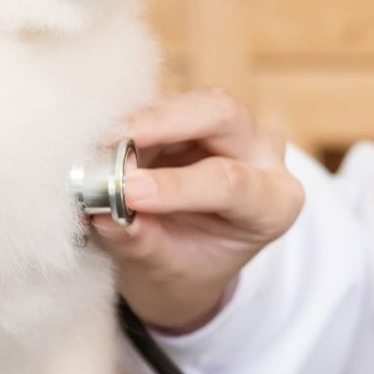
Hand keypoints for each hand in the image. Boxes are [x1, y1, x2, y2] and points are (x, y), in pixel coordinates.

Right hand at [88, 88, 305, 330]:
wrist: (186, 260)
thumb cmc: (187, 267)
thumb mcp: (167, 270)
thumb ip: (141, 243)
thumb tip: (104, 216)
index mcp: (276, 203)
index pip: (231, 183)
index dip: (177, 184)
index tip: (128, 192)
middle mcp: (264, 156)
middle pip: (222, 115)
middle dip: (162, 123)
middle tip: (109, 142)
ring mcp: (234, 129)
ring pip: (188, 103)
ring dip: (138, 123)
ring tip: (97, 152)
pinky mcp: (198, 116)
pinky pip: (163, 106)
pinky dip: (130, 123)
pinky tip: (103, 143)